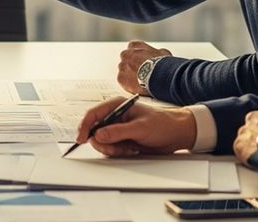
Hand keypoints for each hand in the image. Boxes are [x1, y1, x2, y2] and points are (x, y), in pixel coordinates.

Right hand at [75, 96, 196, 156]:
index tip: (81, 139)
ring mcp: (117, 129)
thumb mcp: (140, 128)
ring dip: (112, 149)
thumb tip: (98, 135)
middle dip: (102, 142)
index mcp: (117, 106)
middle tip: (115, 148)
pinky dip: (118, 152)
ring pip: (101, 142)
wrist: (176, 134)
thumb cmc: (162, 124)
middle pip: (94, 130)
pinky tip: (131, 150)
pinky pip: (110, 148)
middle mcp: (114, 116)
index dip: (84, 126)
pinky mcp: (121, 140)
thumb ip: (118, 132)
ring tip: (128, 148)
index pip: (93, 114)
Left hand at [116, 40, 171, 94]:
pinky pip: (122, 81)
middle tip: (140, 71)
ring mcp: (122, 66)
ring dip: (129, 74)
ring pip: (123, 70)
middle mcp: (126, 54)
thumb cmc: (163, 65)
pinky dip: (128, 84)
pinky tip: (136, 86)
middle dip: (131, 64)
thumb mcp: (163, 53)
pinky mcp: (121, 78)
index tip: (141, 60)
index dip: (137, 55)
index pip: (132, 47)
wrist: (159, 76)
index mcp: (135, 46)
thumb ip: (156, 52)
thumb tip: (158, 55)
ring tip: (139, 81)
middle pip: (125, 58)